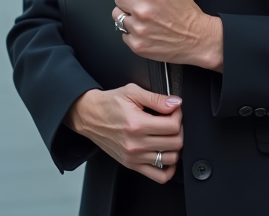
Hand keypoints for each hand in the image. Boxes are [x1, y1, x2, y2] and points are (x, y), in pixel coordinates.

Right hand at [66, 85, 182, 182]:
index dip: (178, 115)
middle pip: (175, 143)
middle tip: (173, 120)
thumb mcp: (132, 92)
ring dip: (175, 146)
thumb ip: (156, 98)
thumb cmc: (108, 104)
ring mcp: (134, 157)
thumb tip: (175, 103)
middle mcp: (136, 144)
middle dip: (179, 129)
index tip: (174, 110)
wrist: (89, 116)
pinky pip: (159, 176)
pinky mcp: (131, 165)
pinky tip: (166, 155)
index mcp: (137, 124)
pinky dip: (169, 168)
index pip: (172, 126)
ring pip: (171, 159)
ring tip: (169, 135)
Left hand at [112, 0, 223, 71]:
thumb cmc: (188, 16)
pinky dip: (131, 33)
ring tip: (142, 20)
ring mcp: (138, 29)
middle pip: (117, 0)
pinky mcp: (137, 44)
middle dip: (125, 0)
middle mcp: (142, 10)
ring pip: (118, 18)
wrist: (198, 39)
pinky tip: (145, 31)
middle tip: (137, 5)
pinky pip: (123, 35)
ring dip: (127, 17)